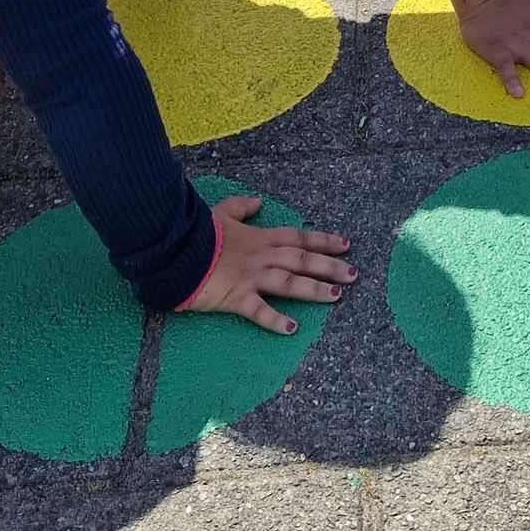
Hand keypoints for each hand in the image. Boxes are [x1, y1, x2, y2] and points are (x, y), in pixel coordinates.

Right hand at [185, 193, 354, 333]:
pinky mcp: (235, 296)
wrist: (174, 248)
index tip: (346, 244)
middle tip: (355, 274)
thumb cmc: (196, 232)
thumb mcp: (221, 212)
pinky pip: (259, 310)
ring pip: (289, 282)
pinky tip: (292, 329)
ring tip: (337, 296)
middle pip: (303, 260)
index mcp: (260, 237)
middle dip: (330, 266)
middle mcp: (262, 256)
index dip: (324, 240)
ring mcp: (250, 276)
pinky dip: (276, 320)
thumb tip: (258, 201)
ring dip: (314, 290)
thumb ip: (242, 206)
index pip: (300, 237)